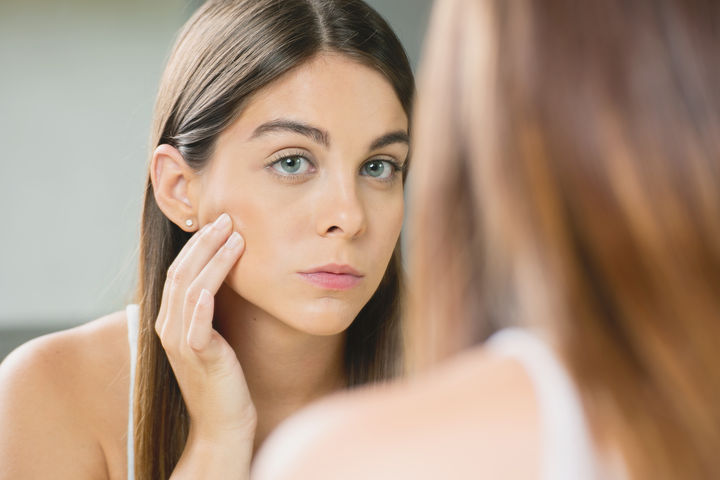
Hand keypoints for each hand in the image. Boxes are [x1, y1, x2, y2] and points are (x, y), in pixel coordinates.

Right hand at [155, 213, 255, 464]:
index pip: (179, 271)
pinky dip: (205, 295)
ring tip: (236, 236)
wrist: (223, 423)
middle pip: (181, 272)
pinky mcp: (197, 355)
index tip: (221, 222)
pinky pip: (198, 319)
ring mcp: (179, 341)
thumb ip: (212, 309)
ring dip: (213, 258)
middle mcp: (168, 327)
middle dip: (205, 242)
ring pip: (191, 287)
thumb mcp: (214, 336)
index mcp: (170, 320)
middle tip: (228, 217)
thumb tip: (228, 276)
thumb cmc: (225, 378)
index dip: (198, 244)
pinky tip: (222, 270)